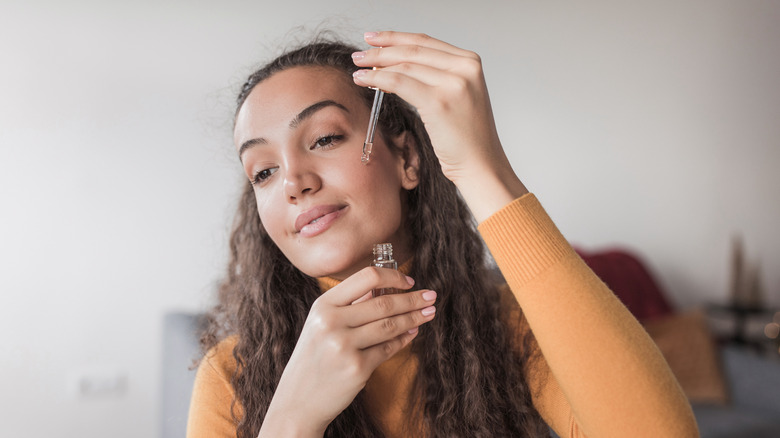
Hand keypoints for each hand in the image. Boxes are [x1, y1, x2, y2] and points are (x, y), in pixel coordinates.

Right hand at [260, 267, 436, 435]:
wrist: (298, 400)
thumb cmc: (314, 358)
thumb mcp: (320, 324)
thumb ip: (349, 305)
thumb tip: (385, 287)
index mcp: (323, 305)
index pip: (366, 277)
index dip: (393, 276)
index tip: (409, 281)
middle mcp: (331, 322)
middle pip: (384, 302)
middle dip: (412, 299)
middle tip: (431, 296)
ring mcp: (344, 346)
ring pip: (390, 325)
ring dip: (414, 318)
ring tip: (428, 313)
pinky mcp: (357, 368)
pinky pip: (388, 348)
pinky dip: (404, 340)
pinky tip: (413, 333)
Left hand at [351, 31, 527, 221]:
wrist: (481, 165)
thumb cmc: (468, 138)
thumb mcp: (457, 96)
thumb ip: (437, 77)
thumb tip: (398, 65)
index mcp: (470, 62)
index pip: (426, 42)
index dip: (396, 38)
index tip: (375, 39)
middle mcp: (465, 68)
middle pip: (413, 50)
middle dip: (381, 50)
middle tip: (359, 55)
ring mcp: (454, 83)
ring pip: (404, 65)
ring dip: (376, 65)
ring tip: (358, 68)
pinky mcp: (439, 102)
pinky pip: (399, 83)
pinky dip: (378, 80)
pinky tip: (364, 80)